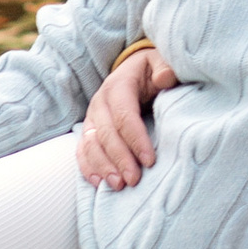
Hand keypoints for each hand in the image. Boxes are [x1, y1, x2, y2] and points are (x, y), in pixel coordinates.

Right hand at [75, 45, 175, 188]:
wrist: (134, 70)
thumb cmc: (151, 71)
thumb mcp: (160, 62)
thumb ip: (165, 68)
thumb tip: (164, 79)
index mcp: (118, 85)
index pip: (124, 115)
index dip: (135, 139)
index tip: (150, 161)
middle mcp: (100, 101)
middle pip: (105, 133)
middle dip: (119, 158)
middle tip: (134, 180)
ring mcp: (92, 117)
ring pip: (90, 144)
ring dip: (102, 166)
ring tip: (118, 185)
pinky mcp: (89, 130)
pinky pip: (82, 150)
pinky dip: (88, 167)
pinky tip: (98, 183)